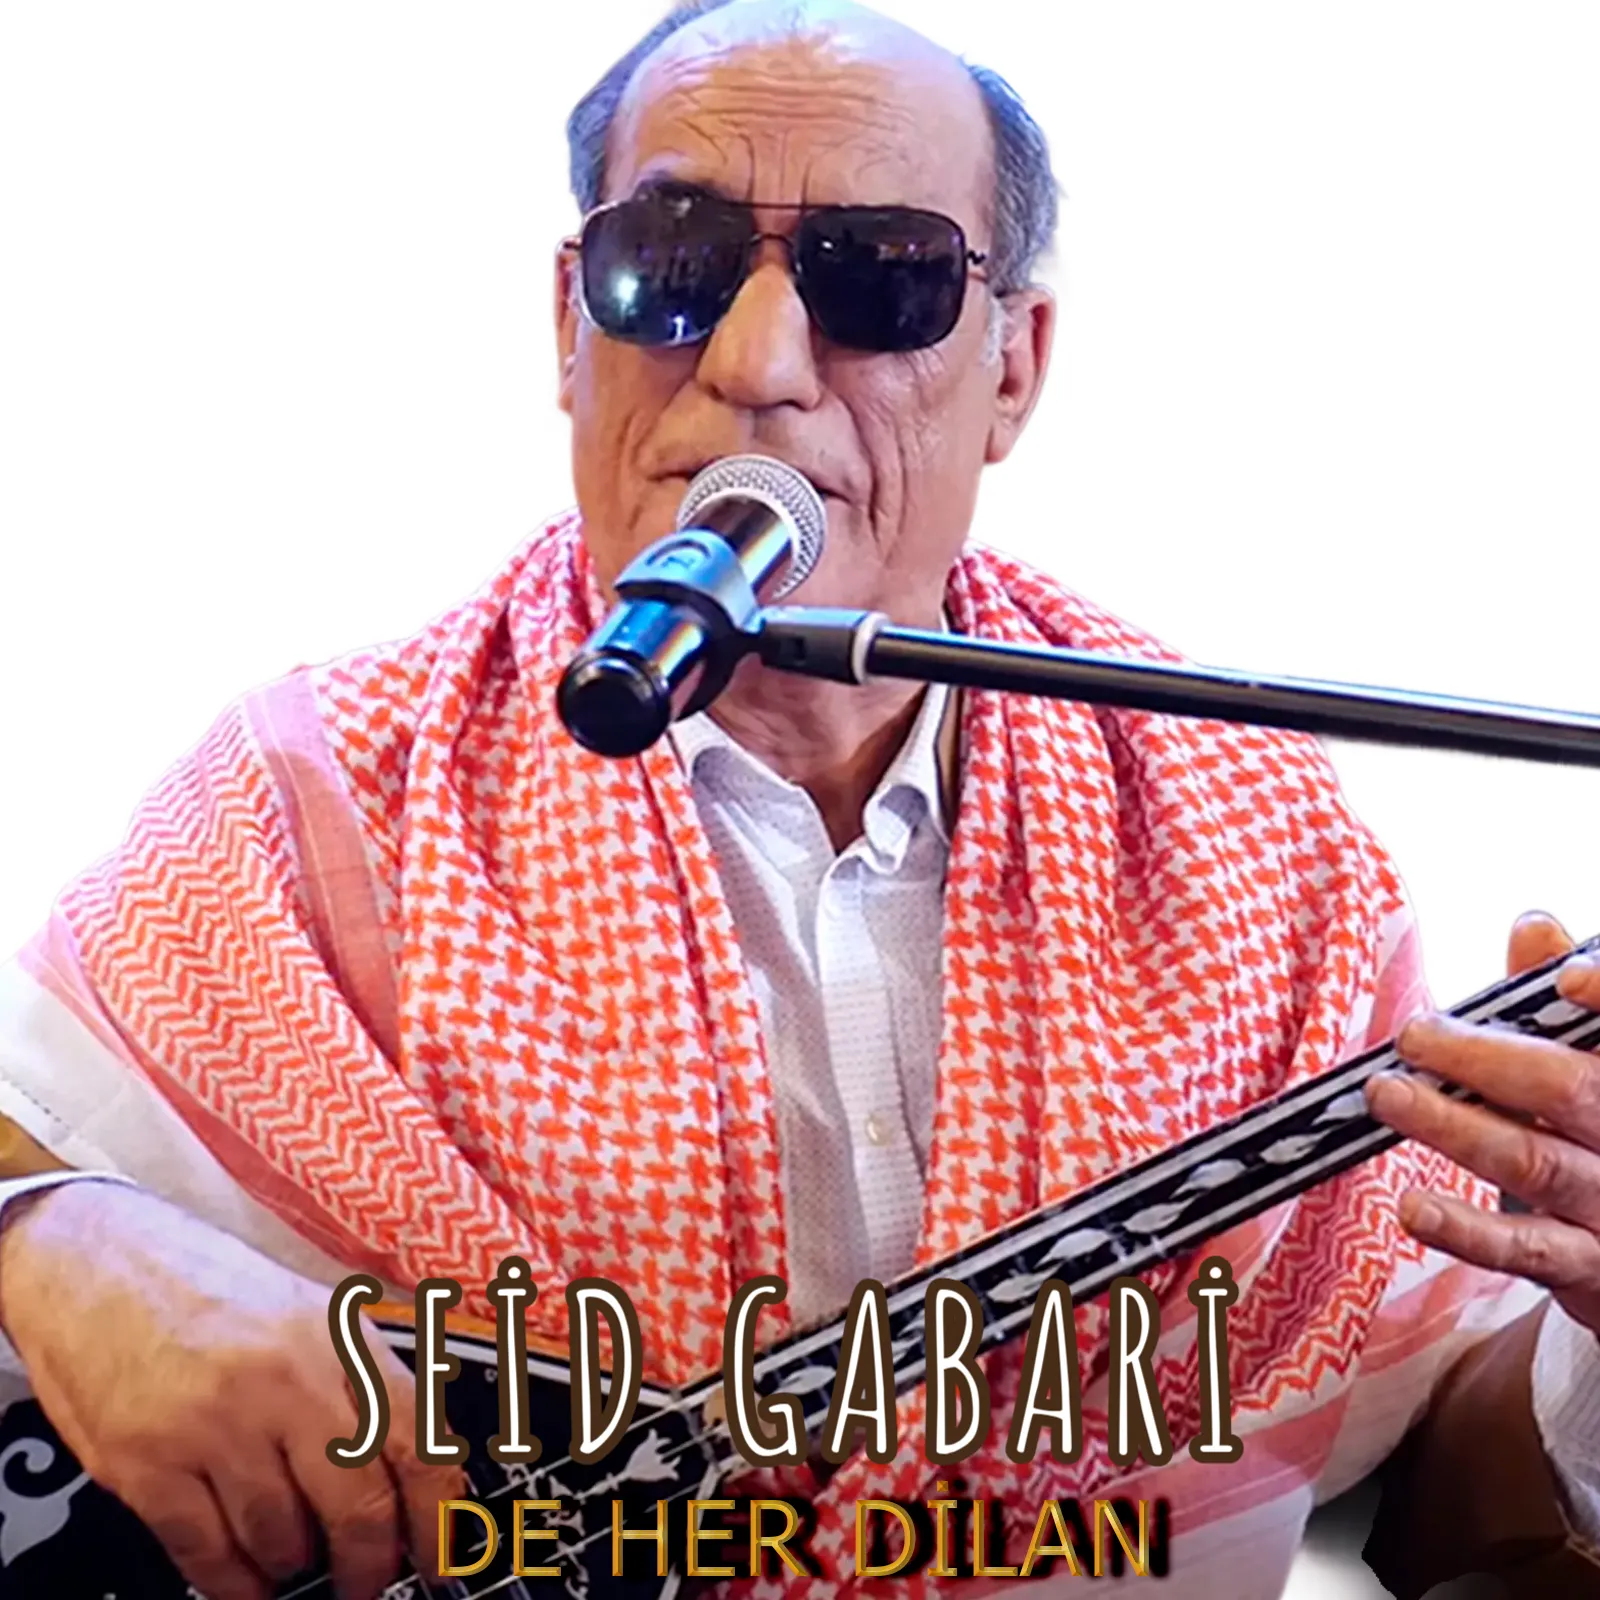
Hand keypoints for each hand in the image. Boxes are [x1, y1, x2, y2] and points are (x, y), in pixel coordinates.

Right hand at [0, 1180, 462, 1599]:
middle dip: (370, 1561)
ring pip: (283, 1539)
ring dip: (295, 1563)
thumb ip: (359, 1373)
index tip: (440, 1555)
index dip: (437, 1514)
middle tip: (366, 1577)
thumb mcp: (304, 1305)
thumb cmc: (204, 1283)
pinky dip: (234, 1580)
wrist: (94, 1259)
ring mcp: (214, 1425)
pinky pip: (208, 1555)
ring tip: (295, 1554)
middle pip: (358, 1505)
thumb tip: (418, 1454)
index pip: (417, 1441)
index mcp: (335, 1336)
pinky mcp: (147, 1465)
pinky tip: (244, 1574)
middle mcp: (284, 1379)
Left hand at [1366, 911, 1599, 1335]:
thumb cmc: (1594, 1131)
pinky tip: (1413, 1207)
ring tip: (1387, 1094)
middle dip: (1489, 1058)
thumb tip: (1532, 926)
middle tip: (1415, 1035)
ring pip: (1537, 1162)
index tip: (1565, 981)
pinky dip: (1466, 1229)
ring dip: (1454, 1127)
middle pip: (1571, 1089)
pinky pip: (1525, 1249)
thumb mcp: (1588, 1062)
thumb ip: (1559, 1000)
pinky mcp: (1588, 1268)